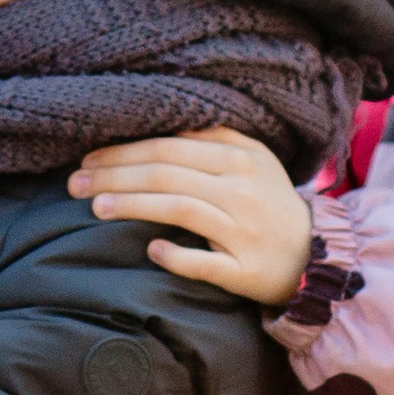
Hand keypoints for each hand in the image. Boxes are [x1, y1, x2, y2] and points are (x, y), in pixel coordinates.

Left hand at [68, 127, 314, 304]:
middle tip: (74, 182)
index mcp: (240, 157)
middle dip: (115, 175)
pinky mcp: (245, 269)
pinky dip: (176, 255)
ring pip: (180, 209)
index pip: (170, 147)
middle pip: (167, 174)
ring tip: (95, 206)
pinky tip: (151, 249)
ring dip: (133, 206)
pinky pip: (205, 262)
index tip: (87, 158)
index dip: (124, 151)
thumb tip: (160, 125)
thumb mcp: (252, 160)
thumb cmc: (270, 203)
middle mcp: (242, 189)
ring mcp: (243, 230)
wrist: (318, 253)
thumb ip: (212, 138)